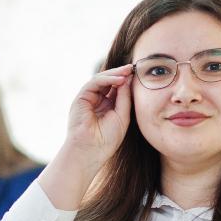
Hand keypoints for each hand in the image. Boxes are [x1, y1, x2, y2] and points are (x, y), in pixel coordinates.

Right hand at [39, 65, 134, 210]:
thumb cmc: (106, 140)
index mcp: (106, 106)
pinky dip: (106, 78)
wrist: (90, 151)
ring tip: (128, 71)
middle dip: (121, 74)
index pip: (116, 88)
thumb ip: (124, 98)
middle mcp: (96, 101)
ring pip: (101, 79)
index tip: (139, 75)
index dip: (127, 81)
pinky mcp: (81, 98)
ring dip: (115, 74)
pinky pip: (94, 82)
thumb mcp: (122, 116)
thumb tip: (128, 79)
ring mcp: (88, 99)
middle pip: (109, 81)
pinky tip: (119, 79)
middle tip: (134, 68)